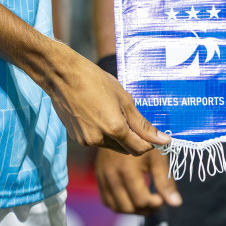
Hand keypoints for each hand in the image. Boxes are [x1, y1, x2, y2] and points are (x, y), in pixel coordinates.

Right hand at [46, 49, 171, 154]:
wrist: (62, 76)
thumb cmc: (95, 81)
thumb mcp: (124, 99)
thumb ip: (142, 123)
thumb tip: (163, 140)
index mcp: (114, 128)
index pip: (140, 148)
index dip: (150, 143)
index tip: (156, 136)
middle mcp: (99, 139)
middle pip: (126, 149)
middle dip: (135, 139)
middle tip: (135, 121)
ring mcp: (86, 141)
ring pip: (112, 146)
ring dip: (119, 137)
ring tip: (115, 113)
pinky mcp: (77, 139)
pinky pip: (98, 141)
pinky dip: (104, 134)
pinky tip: (100, 115)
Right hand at [95, 147, 182, 214]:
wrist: (122, 125)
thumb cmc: (145, 139)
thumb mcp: (157, 157)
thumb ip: (165, 182)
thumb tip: (176, 203)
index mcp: (127, 170)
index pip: (141, 201)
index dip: (155, 204)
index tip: (161, 197)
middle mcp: (112, 176)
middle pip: (128, 207)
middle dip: (145, 209)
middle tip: (156, 202)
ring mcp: (103, 177)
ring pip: (116, 207)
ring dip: (132, 210)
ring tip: (145, 202)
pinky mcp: (99, 177)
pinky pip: (107, 200)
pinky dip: (119, 204)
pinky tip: (131, 198)